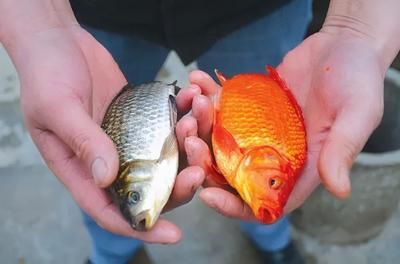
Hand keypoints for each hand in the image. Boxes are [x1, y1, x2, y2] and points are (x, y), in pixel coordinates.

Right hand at [16, 26, 203, 242]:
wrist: (58, 41)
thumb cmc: (45, 74)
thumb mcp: (57, 107)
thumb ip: (83, 141)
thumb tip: (106, 178)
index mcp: (82, 169)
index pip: (112, 209)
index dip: (142, 225)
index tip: (172, 235)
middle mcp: (110, 158)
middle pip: (151, 186)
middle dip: (178, 184)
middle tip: (198, 170)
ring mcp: (130, 137)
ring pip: (167, 155)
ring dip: (188, 143)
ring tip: (196, 117)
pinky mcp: (142, 116)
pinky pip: (169, 123)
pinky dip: (185, 114)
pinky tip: (193, 98)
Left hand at [178, 30, 384, 220]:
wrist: (345, 46)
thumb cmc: (358, 81)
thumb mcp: (357, 115)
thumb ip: (342, 150)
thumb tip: (339, 190)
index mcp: (299, 167)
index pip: (264, 201)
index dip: (235, 205)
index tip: (208, 195)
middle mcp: (274, 153)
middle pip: (230, 172)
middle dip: (204, 161)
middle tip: (190, 137)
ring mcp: (258, 130)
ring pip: (218, 140)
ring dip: (200, 124)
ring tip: (195, 100)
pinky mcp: (249, 107)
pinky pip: (221, 107)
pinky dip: (206, 96)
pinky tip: (198, 80)